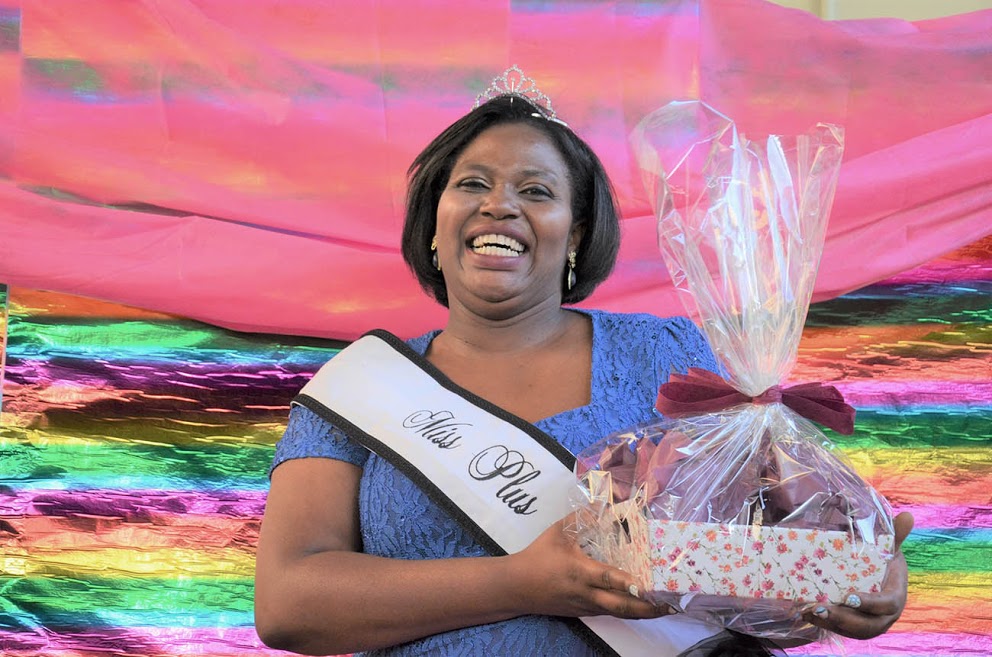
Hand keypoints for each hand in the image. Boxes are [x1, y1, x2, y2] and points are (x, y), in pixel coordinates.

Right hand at [507, 514, 672, 619]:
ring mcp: (586, 606)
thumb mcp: (558, 532)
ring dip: (642, 612)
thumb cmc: (538, 556)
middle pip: (620, 606)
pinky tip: (641, 606)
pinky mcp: (584, 612)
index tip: (648, 585)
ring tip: (665, 607)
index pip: (607, 578)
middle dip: (647, 607)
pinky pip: (610, 613)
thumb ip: (582, 518)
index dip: (627, 582)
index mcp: (579, 572)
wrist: (517, 587)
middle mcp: (586, 593)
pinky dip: (627, 611)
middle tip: (670, 604)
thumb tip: (604, 504)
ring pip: (618, 613)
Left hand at [803, 512, 913, 638]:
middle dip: (844, 619)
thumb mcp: (889, 547)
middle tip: (821, 609)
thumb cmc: (884, 561)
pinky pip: (843, 630)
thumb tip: (907, 515)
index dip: (870, 603)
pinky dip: (826, 625)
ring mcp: (871, 623)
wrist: (880, 576)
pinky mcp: (856, 626)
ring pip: (854, 631)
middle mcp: (885, 616)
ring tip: (810, 612)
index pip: (887, 604)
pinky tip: (807, 614)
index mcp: (896, 596)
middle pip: (869, 626)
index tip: (849, 597)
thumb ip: (895, 534)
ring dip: (831, 624)